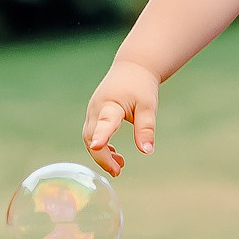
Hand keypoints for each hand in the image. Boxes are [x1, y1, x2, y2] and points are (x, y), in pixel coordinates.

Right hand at [82, 61, 160, 176]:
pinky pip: (93, 133)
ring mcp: (93, 111)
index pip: (104, 122)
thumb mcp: (148, 106)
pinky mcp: (95, 114)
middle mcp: (96, 108)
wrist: (132, 67)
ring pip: (90, 136)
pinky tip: (116, 155)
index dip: (100, 135)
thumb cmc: (141, 85)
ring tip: (119, 166)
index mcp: (110, 104)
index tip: (97, 146)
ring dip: (101, 153)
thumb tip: (147, 151)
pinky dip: (102, 146)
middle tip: (118, 171)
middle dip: (102, 156)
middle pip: (91, 136)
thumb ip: (146, 128)